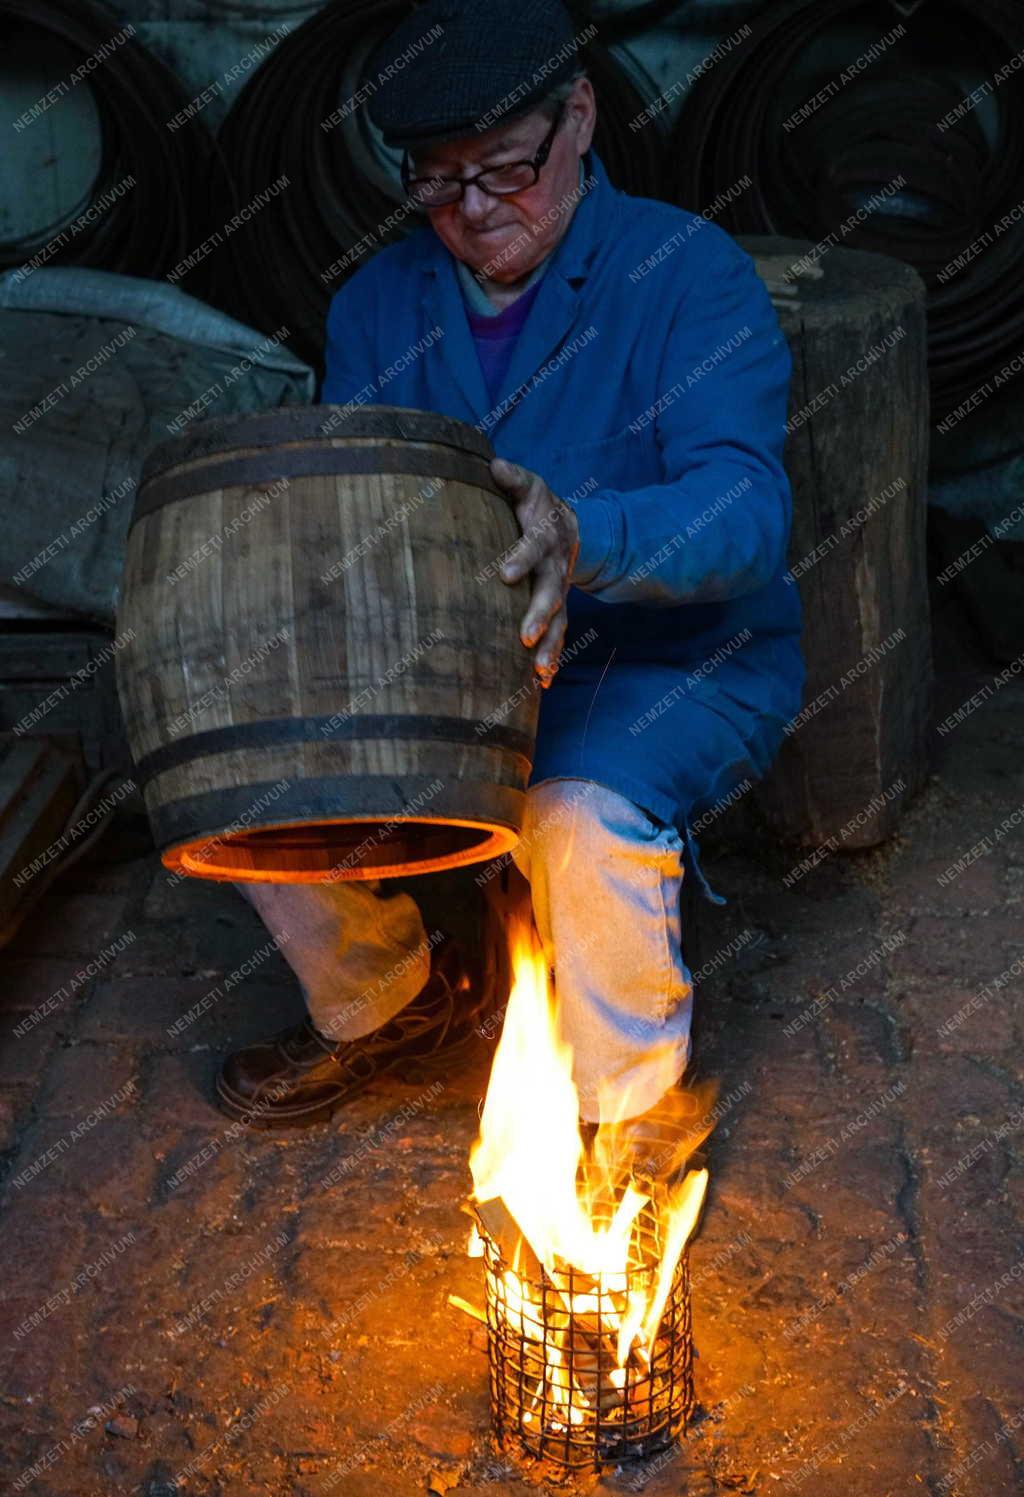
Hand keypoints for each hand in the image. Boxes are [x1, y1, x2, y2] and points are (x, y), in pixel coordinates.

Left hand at [490, 457, 579, 688]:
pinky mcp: (557, 610)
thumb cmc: (535, 506)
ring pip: (559, 621)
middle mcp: (557, 567)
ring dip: (550, 647)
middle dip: (540, 615)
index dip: (521, 558)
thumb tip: (494, 465)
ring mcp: (560, 591)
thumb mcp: (527, 486)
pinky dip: (552, 659)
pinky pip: (558, 637)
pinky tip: (542, 684)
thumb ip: (511, 478)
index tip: (505, 574)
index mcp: (545, 535)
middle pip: (552, 592)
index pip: (534, 546)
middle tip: (526, 636)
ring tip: (539, 672)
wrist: (567, 527)